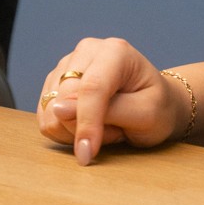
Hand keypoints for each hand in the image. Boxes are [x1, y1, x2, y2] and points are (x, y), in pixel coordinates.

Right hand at [35, 36, 190, 165]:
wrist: (156, 103)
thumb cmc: (157, 108)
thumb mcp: (146, 114)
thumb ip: (108, 112)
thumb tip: (58, 109)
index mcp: (115, 52)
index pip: (92, 88)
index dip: (86, 123)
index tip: (87, 153)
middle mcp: (87, 51)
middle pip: (64, 99)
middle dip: (87, 128)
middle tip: (116, 130)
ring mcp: (68, 64)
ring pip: (51, 110)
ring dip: (76, 130)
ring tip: (106, 125)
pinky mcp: (55, 81)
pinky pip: (46, 117)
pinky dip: (65, 130)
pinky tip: (88, 124)